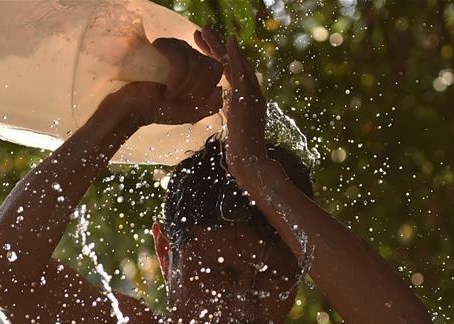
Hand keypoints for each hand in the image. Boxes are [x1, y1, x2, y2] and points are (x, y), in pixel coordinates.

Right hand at [110, 37, 222, 125]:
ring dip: (183, 86)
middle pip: (210, 66)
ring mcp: (177, 47)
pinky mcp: (163, 45)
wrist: (136, 108)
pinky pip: (181, 59)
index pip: (217, 68)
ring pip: (196, 63)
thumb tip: (219, 89)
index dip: (207, 86)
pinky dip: (176, 77)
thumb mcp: (192, 114)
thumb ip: (211, 106)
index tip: (190, 98)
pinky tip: (165, 83)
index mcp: (200, 67)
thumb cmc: (163, 110)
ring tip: (169, 91)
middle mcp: (190, 53)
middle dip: (195, 89)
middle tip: (178, 97)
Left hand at [194, 26, 268, 177]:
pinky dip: (235, 56)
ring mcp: (253, 95)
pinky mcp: (249, 98)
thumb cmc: (240, 154)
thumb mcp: (232, 131)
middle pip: (233, 64)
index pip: (230, 75)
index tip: (203, 47)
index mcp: (247, 101)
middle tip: (200, 31)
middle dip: (216, 47)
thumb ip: (230, 117)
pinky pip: (241, 72)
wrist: (250, 163)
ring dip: (220, 45)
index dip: (217, 59)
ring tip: (204, 30)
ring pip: (235, 63)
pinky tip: (228, 42)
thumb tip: (222, 114)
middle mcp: (253, 94)